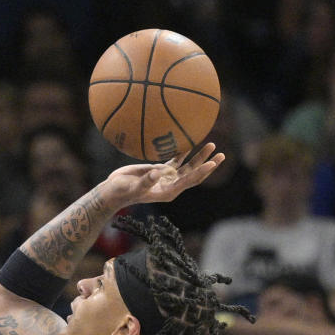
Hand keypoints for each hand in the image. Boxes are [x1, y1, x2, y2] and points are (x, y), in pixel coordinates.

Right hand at [101, 142, 224, 206]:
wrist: (113, 191)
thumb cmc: (122, 191)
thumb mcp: (132, 187)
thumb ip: (146, 181)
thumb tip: (158, 172)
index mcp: (168, 191)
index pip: (189, 180)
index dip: (202, 171)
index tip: (213, 162)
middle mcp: (171, 184)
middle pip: (194, 173)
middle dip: (208, 163)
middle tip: (221, 153)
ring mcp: (167, 177)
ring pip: (188, 166)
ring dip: (199, 156)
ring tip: (211, 144)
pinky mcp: (160, 170)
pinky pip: (176, 160)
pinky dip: (183, 152)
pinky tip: (190, 142)